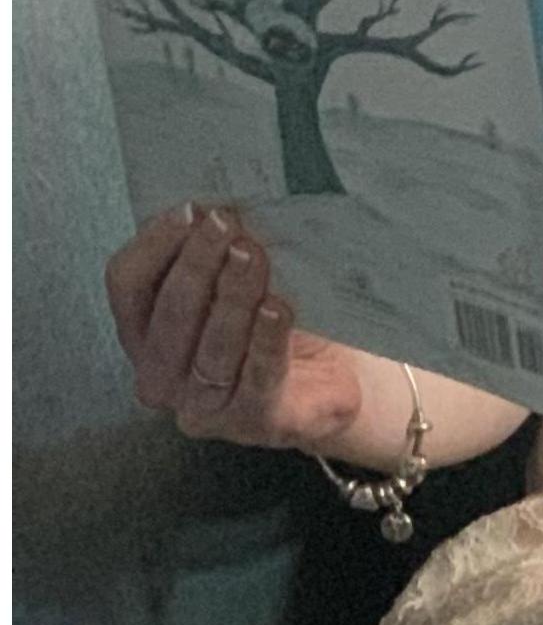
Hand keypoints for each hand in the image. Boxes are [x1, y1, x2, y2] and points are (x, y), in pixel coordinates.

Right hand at [104, 206, 365, 451]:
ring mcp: (203, 405)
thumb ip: (214, 252)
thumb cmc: (275, 325)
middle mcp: (162, 374)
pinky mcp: (252, 421)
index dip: (154, 245)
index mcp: (144, 333)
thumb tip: (213, 203)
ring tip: (254, 257)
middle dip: (198, 263)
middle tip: (227, 224)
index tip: (189, 209)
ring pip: (211, 347)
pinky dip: (266, 340)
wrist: (332, 379)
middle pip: (169, 314)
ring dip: (232, 296)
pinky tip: (277, 309)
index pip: (127, 285)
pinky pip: (257, 377)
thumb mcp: (235, 283)